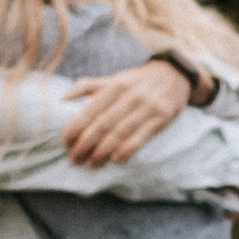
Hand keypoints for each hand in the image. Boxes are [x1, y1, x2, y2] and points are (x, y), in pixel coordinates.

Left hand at [61, 60, 192, 164]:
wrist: (175, 74)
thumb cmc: (138, 81)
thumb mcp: (116, 78)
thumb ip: (90, 86)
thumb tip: (63, 97)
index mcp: (116, 85)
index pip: (91, 109)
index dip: (76, 127)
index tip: (65, 142)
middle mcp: (131, 95)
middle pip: (103, 124)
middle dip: (86, 144)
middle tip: (74, 158)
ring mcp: (147, 107)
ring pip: (120, 133)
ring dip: (103, 151)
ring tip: (91, 163)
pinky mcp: (162, 118)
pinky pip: (141, 137)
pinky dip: (127, 149)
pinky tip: (115, 160)